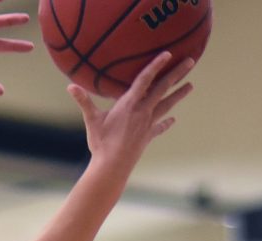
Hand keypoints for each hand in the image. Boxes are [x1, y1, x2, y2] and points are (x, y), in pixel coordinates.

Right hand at [70, 52, 194, 168]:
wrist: (113, 165)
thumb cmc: (101, 142)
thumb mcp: (91, 120)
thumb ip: (83, 101)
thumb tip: (70, 86)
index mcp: (129, 104)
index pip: (145, 80)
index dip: (156, 65)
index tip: (168, 53)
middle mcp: (143, 111)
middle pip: (163, 88)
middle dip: (177, 74)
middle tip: (191, 61)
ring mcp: (148, 123)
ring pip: (166, 105)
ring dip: (179, 94)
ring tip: (190, 85)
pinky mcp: (148, 136)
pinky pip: (160, 127)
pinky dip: (166, 123)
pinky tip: (173, 120)